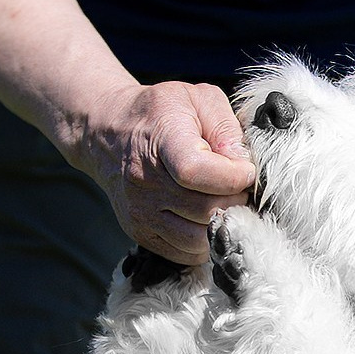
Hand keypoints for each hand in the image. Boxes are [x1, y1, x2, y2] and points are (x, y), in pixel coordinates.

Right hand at [72, 81, 256, 264]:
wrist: (108, 133)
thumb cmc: (161, 114)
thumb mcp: (197, 99)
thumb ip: (225, 126)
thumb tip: (242, 163)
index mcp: (160, 140)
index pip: (195, 172)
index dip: (231, 177)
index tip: (246, 171)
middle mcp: (144, 180)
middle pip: (205, 209)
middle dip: (235, 201)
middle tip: (240, 189)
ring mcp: (140, 212)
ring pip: (198, 239)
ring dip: (222, 225)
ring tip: (225, 203)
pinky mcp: (141, 234)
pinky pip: (186, 254)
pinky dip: (205, 242)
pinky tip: (208, 218)